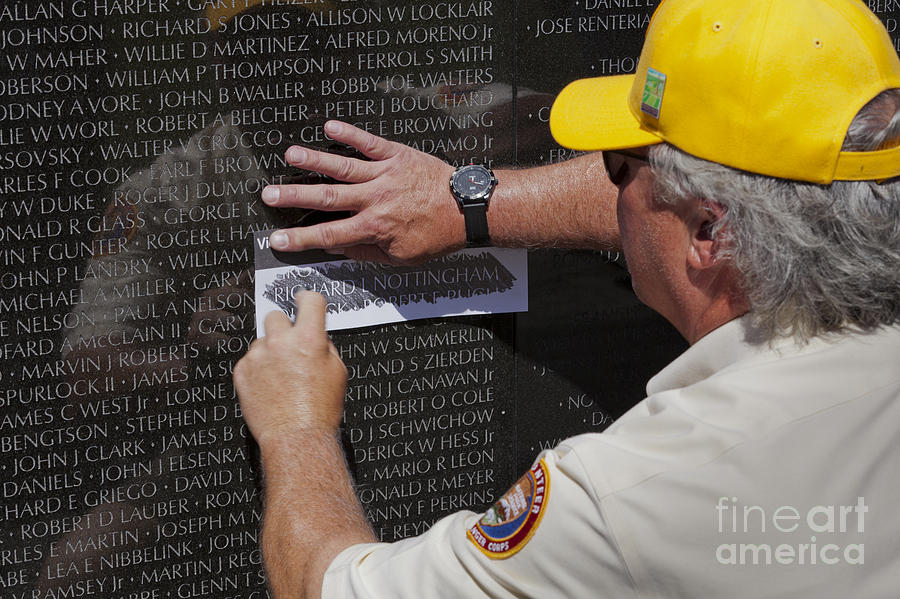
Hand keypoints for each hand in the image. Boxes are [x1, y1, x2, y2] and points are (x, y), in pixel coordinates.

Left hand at [233, 292, 346, 449]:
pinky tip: (269, 387)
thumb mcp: (337, 372)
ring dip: (269, 351)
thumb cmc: (320, 410)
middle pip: (276, 316)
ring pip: (261, 340)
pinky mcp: (242, 371)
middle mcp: (282, 342)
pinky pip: (249, 360)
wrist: (296, 437)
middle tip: (290, 347)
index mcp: (310, 338)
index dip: (306, 299)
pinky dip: (257, 370)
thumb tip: (316, 337)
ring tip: (280, 376)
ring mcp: (259, 356)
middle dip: (284, 328)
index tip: (301, 300)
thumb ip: (325, 347)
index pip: (309, 300)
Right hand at [262, 120, 463, 263]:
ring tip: (290, 154)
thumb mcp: (402, 256)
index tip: (277, 239)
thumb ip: (367, 252)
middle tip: (268, 194)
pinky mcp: (397, 155)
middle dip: (295, 198)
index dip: (300, 239)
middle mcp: (375, 200)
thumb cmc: (436, 234)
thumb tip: (337, 248)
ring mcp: (385, 175)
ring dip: (315, 161)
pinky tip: (330, 125)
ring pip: (344, 167)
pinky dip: (350, 133)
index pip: (330, 235)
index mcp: (375, 227)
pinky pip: (370, 143)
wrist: (466, 208)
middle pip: (328, 199)